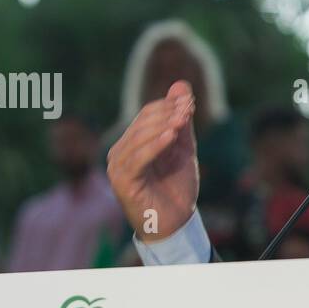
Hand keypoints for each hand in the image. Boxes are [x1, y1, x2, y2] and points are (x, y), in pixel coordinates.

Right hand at [106, 80, 199, 240]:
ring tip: (183, 119)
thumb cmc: (177, 187)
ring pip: (139, 137)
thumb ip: (181, 120)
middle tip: (189, 108)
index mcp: (132, 142)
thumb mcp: (183, 149)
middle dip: (168, 113)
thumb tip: (181, 84)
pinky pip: (138, 158)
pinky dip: (154, 145)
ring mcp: (117, 166)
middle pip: (143, 123)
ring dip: (163, 126)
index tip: (191, 102)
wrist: (175, 223)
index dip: (169, 106)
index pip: (147, 114)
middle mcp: (120, 151)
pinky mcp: (121, 181)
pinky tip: (170, 136)